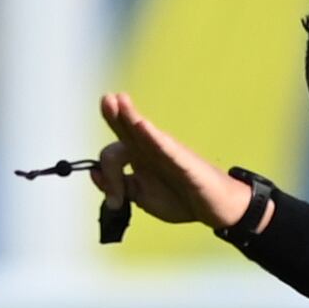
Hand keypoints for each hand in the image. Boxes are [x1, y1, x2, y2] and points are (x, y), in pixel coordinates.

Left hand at [94, 93, 253, 232]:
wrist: (214, 207)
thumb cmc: (181, 197)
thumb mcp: (141, 197)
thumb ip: (119, 185)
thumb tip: (93, 172)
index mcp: (138, 157)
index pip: (114, 154)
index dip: (107, 175)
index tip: (114, 200)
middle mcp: (150, 150)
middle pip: (128, 129)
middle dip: (115, 115)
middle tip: (106, 100)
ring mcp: (167, 152)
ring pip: (144, 132)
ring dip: (130, 116)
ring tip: (118, 101)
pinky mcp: (183, 161)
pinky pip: (166, 147)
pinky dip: (153, 136)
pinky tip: (142, 125)